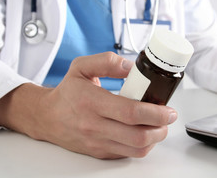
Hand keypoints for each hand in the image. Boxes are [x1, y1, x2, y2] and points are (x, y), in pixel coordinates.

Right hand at [0, 52, 176, 158]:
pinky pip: (127, 154)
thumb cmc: (67, 92)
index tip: (168, 109)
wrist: (48, 117)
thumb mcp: (81, 67)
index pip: (131, 113)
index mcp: (92, 102)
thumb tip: (131, 68)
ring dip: (154, 139)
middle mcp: (94, 126)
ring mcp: (97, 142)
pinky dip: (141, 145)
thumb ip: (107, 62)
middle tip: (167, 118)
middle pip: (138, 136)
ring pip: (136, 149)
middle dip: (161, 128)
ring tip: (157, 125)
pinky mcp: (100, 152)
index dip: (155, 113)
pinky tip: (142, 132)